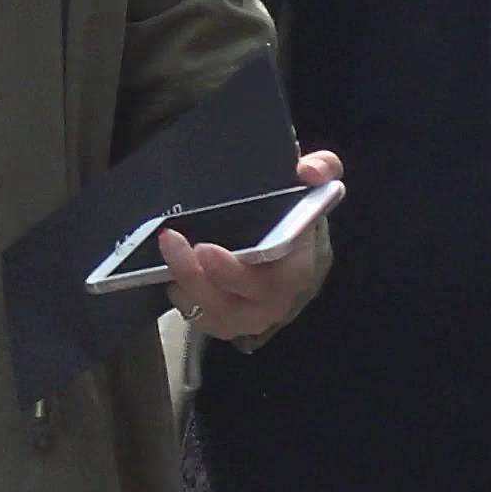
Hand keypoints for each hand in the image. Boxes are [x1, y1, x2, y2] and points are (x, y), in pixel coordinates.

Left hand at [160, 150, 341, 345]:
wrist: (290, 242)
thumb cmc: (298, 216)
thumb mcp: (315, 185)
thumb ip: (323, 169)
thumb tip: (308, 171)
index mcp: (300, 269)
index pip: (276, 283)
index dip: (237, 273)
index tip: (205, 249)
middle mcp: (278, 302)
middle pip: (239, 306)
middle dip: (199, 278)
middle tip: (172, 241)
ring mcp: (253, 317)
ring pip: (216, 317)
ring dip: (186, 286)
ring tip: (167, 249)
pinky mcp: (230, 322)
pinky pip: (202, 321)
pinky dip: (184, 297)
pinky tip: (171, 270)